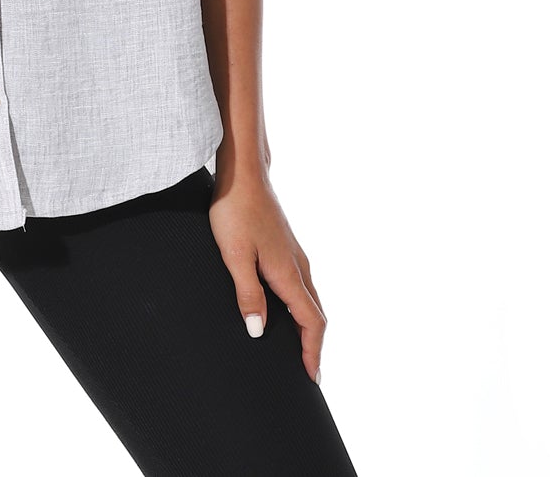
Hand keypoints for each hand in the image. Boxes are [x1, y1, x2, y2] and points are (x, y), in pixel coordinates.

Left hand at [208, 167, 326, 384]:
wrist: (243, 172)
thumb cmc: (235, 211)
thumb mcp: (235, 255)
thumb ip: (248, 294)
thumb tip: (258, 332)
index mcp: (288, 273)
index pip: (311, 321)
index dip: (313, 352)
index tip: (311, 377)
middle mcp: (297, 265)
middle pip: (315, 312)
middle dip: (313, 344)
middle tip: (306, 370)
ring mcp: (292, 253)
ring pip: (308, 297)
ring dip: (306, 324)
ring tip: (296, 346)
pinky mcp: (283, 244)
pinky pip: (298, 283)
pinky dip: (298, 305)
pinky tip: (282, 307)